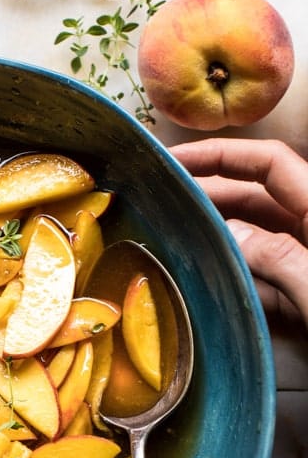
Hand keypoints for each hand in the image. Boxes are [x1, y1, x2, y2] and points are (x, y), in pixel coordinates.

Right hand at [171, 138, 307, 326]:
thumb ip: (275, 255)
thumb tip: (228, 232)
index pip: (268, 164)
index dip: (222, 155)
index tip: (177, 163)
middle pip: (257, 200)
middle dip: (212, 199)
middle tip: (165, 208)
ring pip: (257, 243)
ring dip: (220, 243)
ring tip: (177, 247)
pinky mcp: (307, 302)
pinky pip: (265, 283)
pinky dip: (238, 283)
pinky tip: (210, 290)